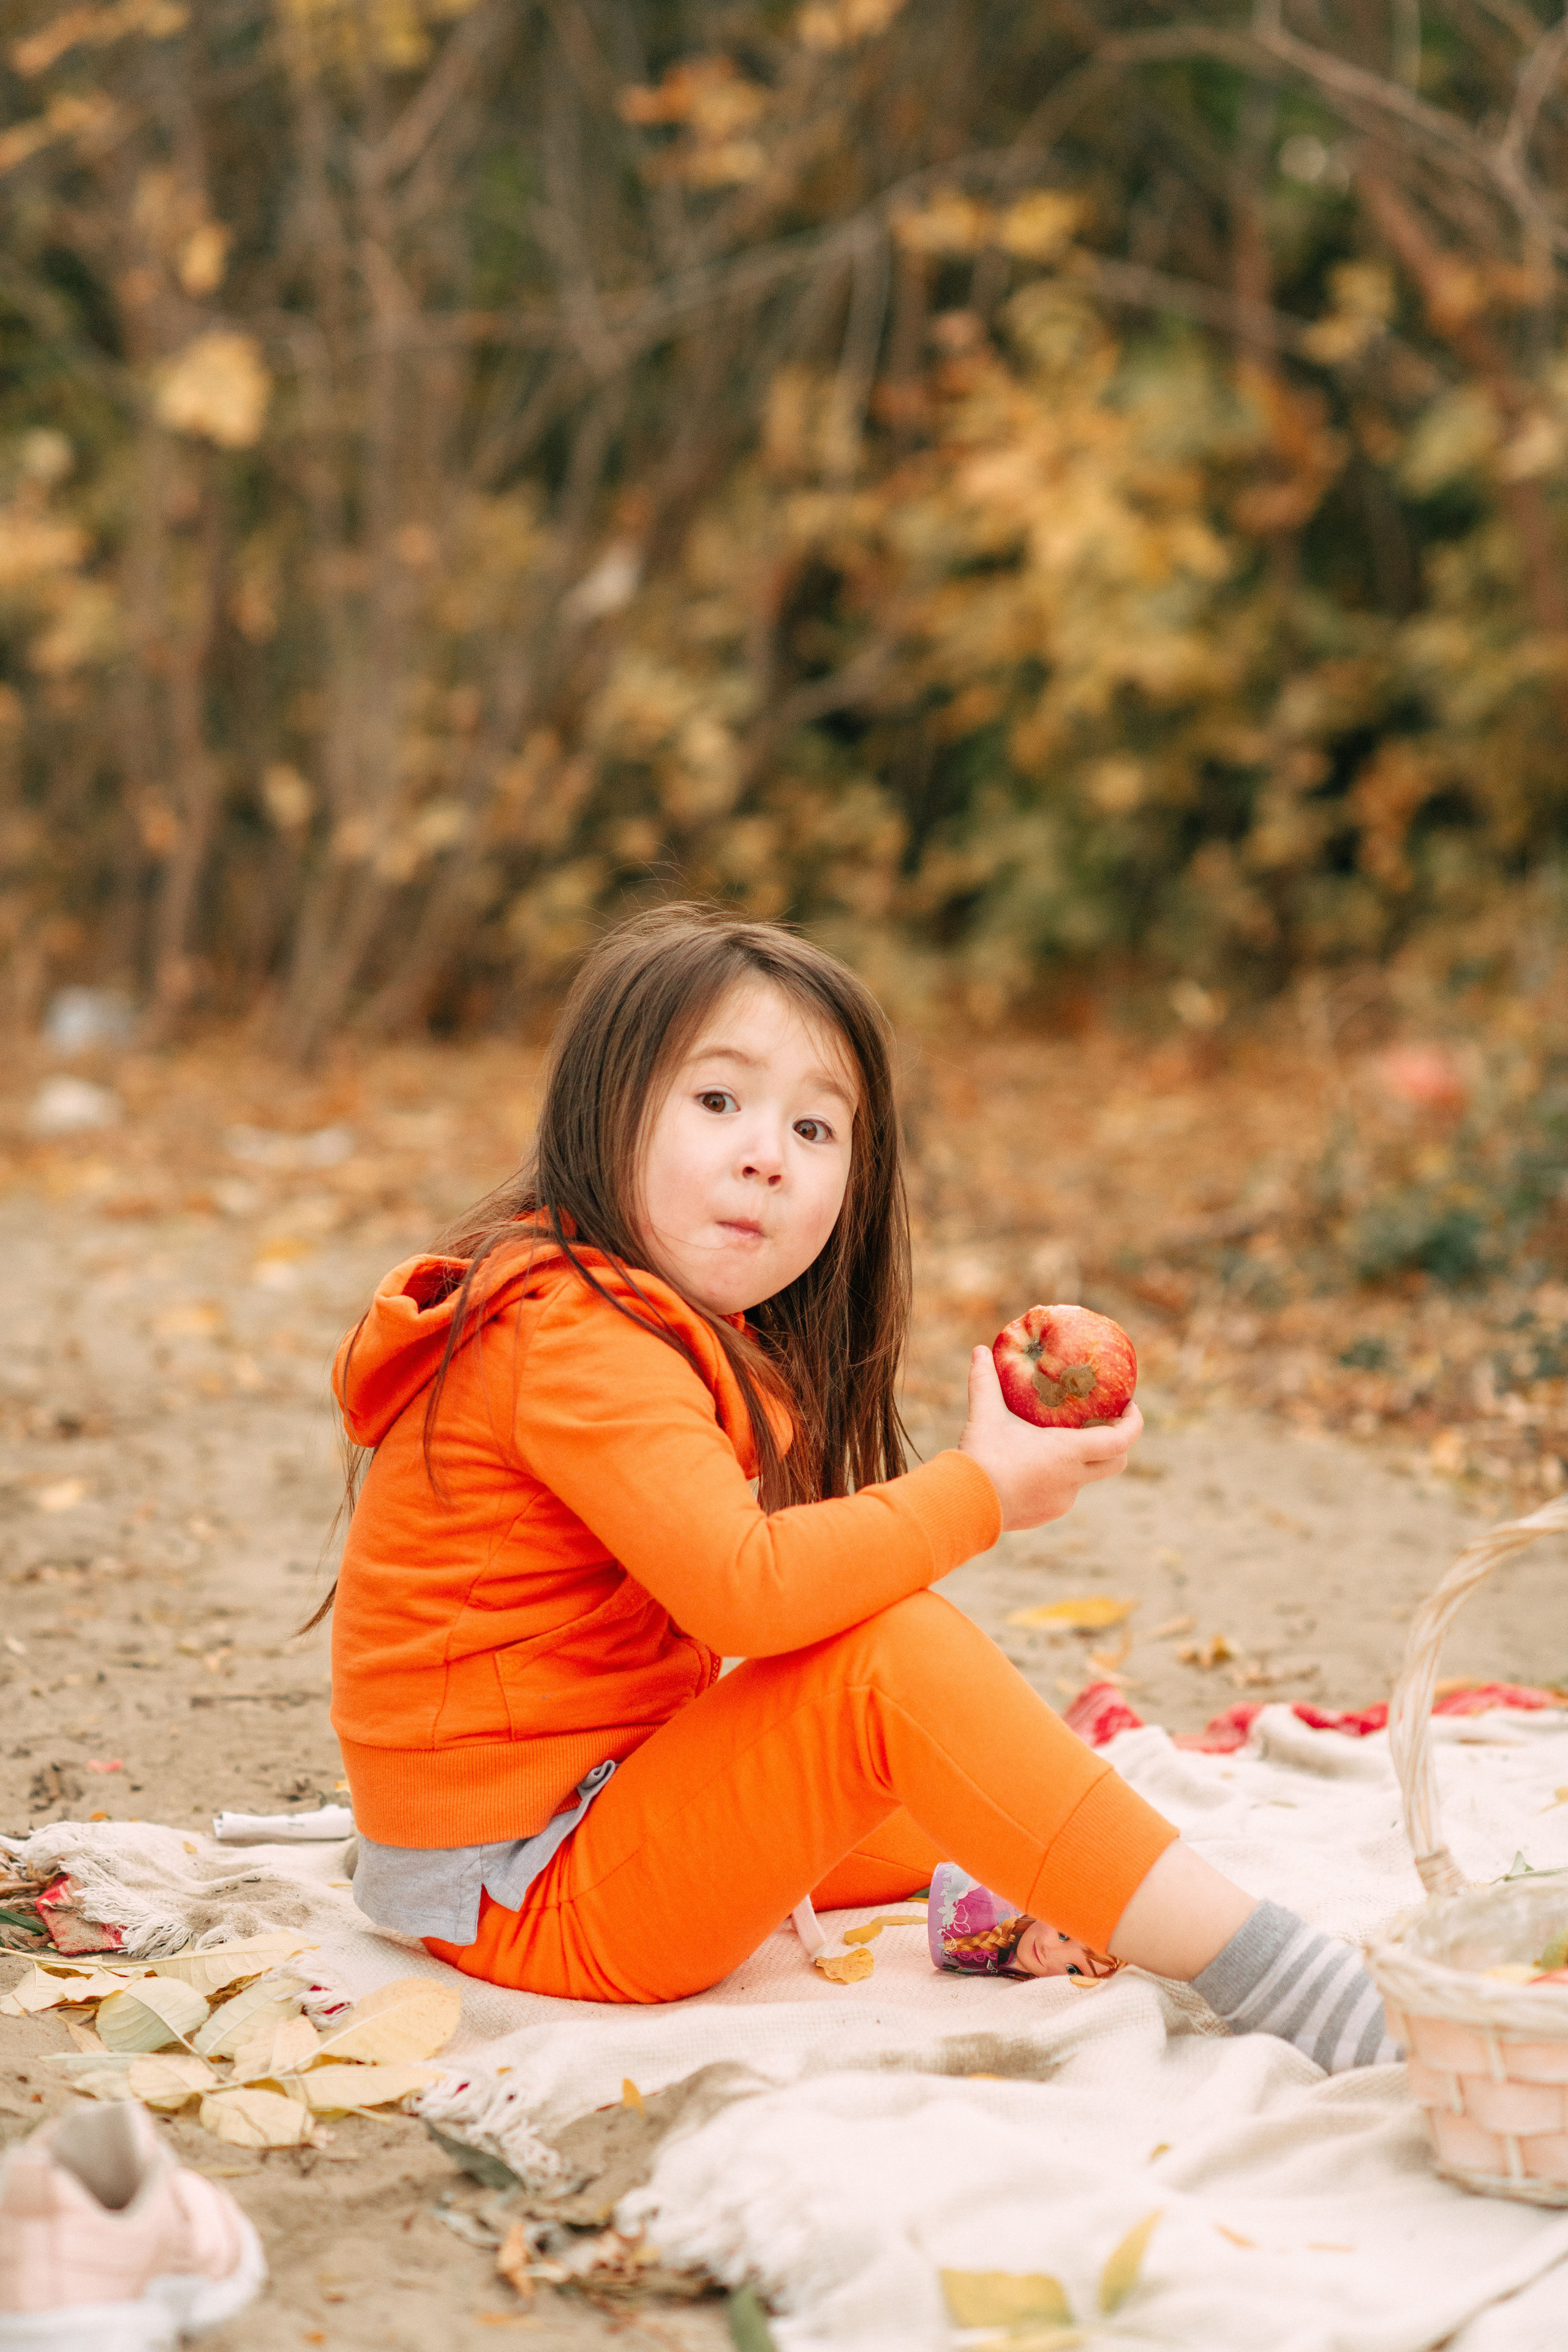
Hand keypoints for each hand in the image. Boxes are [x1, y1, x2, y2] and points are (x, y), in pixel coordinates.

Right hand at [958, 1343, 1141, 1531]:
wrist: (964, 1508)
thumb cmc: (982, 1459)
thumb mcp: (984, 1415)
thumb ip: (985, 1381)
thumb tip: (980, 1351)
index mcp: (1068, 1452)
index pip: (1121, 1440)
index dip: (1134, 1423)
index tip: (1130, 1406)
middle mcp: (1072, 1479)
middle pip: (1115, 1462)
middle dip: (1117, 1442)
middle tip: (1105, 1422)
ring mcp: (1061, 1501)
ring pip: (1085, 1478)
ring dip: (1082, 1459)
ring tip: (1060, 1440)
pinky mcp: (1045, 1515)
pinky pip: (1062, 1493)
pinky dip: (1058, 1477)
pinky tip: (1034, 1466)